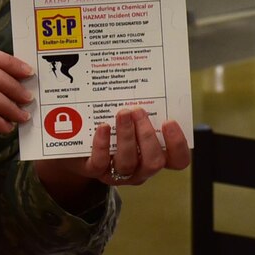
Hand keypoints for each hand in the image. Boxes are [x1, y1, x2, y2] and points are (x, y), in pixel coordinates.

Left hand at [34, 107, 190, 207]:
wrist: (77, 145)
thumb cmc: (112, 129)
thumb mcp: (131, 120)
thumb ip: (142, 109)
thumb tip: (148, 81)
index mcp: (154, 155)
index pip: (178, 160)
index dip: (178, 144)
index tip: (169, 121)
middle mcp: (140, 168)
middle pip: (154, 162)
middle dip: (147, 135)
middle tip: (138, 110)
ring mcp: (117, 172)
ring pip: (128, 162)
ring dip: (126, 135)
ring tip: (122, 113)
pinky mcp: (94, 170)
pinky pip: (100, 162)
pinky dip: (103, 144)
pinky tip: (103, 126)